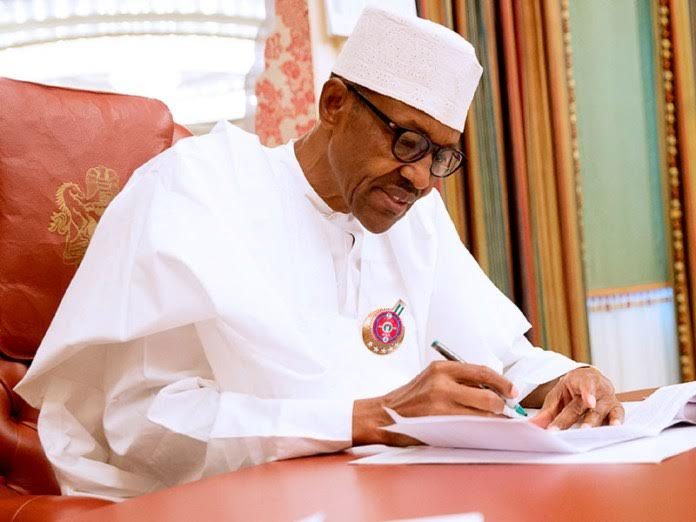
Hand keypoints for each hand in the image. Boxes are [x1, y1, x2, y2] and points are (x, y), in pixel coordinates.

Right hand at [352, 361, 517, 445]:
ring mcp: (440, 404)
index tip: (512, 391)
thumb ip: (458, 380)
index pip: (482, 371)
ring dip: (492, 420)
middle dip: (500, 406)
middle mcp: (442, 383)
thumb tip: (492, 389)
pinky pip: (470, 427)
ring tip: (494, 422)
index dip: (502, 383)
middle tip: (505, 411)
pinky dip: (480, 429)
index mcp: (441, 368)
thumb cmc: (410, 399)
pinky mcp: (439, 423)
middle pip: (487, 395)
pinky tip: (481, 430)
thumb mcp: (431, 379)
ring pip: (482, 414)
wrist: (383, 415)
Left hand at [531, 367, 623, 430]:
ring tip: (586, 430)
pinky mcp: (616, 406)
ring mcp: (605, 397)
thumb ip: (547, 412)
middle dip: (571, 420)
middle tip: (563, 429)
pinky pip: (618, 412)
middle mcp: (592, 389)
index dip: (560, 416)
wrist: (589, 377)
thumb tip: (532, 426)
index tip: (553, 428)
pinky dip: (617, 419)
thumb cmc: (572, 389)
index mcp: (576, 383)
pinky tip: (615, 426)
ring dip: (592, 422)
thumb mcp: (558, 396)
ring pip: (598, 411)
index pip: (563, 402)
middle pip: (580, 407)